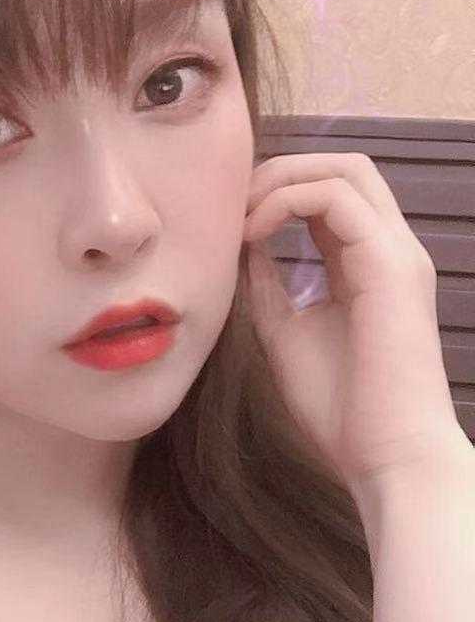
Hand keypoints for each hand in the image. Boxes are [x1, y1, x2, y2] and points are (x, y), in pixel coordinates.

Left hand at [242, 152, 465, 492]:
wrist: (383, 453)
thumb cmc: (339, 405)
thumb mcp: (284, 332)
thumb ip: (267, 286)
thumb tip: (239, 248)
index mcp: (364, 263)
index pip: (328, 195)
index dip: (274, 192)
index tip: (226, 220)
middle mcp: (386, 248)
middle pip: (342, 167)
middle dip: (279, 172)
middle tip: (230, 205)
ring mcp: (395, 252)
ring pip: (345, 170)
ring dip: (280, 181)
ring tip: (238, 218)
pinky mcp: (391, 265)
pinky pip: (339, 198)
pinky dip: (288, 201)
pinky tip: (252, 233)